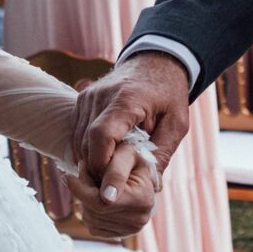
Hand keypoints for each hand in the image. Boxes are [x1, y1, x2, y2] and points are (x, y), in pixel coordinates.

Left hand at [67, 165, 163, 239]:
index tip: (66, 177)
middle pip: (94, 210)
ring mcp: (130, 230)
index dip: (80, 189)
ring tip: (93, 184)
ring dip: (85, 201)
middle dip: (83, 191)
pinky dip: (89, 212)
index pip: (102, 202)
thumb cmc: (131, 161)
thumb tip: (106, 198)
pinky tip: (97, 198)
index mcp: (142, 199)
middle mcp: (139, 219)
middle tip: (84, 172)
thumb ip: (116, 172)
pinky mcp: (120, 235)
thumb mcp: (125, 155)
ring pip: (90, 219)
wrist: (141, 175)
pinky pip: (92, 227)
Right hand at [70, 52, 193, 228]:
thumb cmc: (168, 95)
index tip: (110, 188)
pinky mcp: (81, 99)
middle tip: (112, 189)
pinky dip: (86, 150)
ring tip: (109, 176)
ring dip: (90, 161)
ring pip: (78, 140)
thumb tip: (150, 187)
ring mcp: (87, 96)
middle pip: (86, 142)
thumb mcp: (176, 124)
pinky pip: (76, 132)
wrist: (154, 62)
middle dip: (97, 169)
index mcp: (126, 100)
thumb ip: (162, 153)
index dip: (101, 164)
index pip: (101, 135)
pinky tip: (102, 160)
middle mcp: (100, 96)